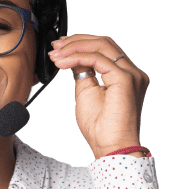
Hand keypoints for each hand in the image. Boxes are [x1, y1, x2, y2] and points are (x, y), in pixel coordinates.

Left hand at [48, 34, 149, 159]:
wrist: (110, 147)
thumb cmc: (101, 128)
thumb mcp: (86, 92)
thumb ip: (83, 72)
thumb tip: (73, 57)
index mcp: (125, 74)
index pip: (104, 48)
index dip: (80, 43)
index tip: (59, 47)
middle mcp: (132, 71)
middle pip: (103, 42)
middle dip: (75, 42)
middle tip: (55, 46)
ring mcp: (131, 74)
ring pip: (101, 46)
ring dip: (74, 48)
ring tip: (56, 55)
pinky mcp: (125, 79)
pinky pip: (97, 59)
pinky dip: (77, 57)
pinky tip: (63, 62)